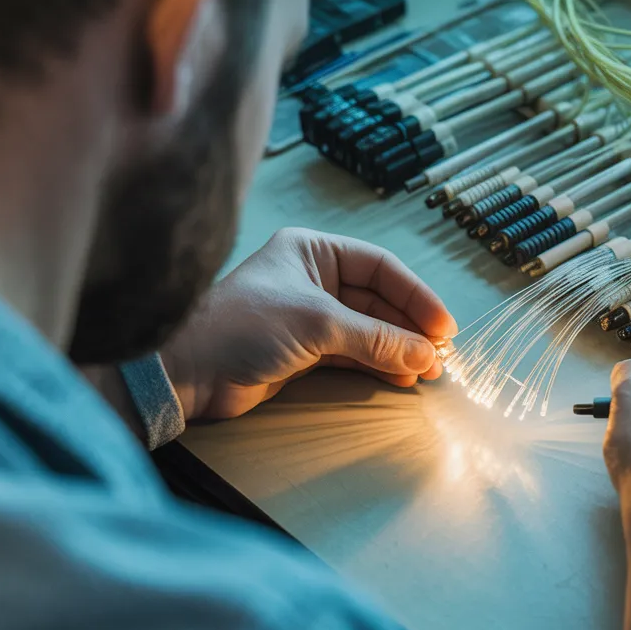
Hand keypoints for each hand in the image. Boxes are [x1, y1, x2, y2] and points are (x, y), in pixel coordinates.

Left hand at [163, 227, 456, 418]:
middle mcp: (312, 278)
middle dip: (408, 327)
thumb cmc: (243, 327)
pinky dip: (377, 366)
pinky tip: (401, 378)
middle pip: (377, 300)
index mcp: (312, 251)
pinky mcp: (302, 350)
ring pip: (367, 329)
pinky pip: (352, 354)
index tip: (443, 327)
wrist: (187, 372)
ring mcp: (308, 315)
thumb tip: (426, 355)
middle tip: (439, 355)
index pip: (379, 268)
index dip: (415, 296)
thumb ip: (376, 339)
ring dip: (397, 350)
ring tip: (428, 372)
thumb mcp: (317, 323)